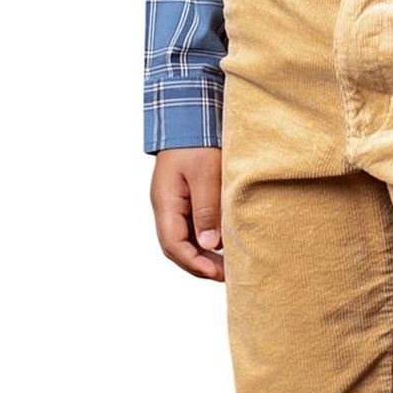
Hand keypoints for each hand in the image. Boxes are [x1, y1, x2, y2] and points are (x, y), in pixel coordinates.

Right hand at [150, 147, 223, 281]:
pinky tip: (223, 245)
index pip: (174, 245)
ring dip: (203, 255)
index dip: (195, 264)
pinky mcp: (184, 199)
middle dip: (199, 265)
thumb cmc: (197, 142)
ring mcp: (173, 203)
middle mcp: (165, 207)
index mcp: (165, 202)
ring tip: (227, 265)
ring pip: (184, 240)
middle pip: (176, 248)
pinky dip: (205, 241)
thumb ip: (207, 210)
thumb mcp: (206, 175)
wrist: (189, 116)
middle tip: (227, 275)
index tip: (218, 274)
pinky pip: (190, 228)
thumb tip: (209, 245)